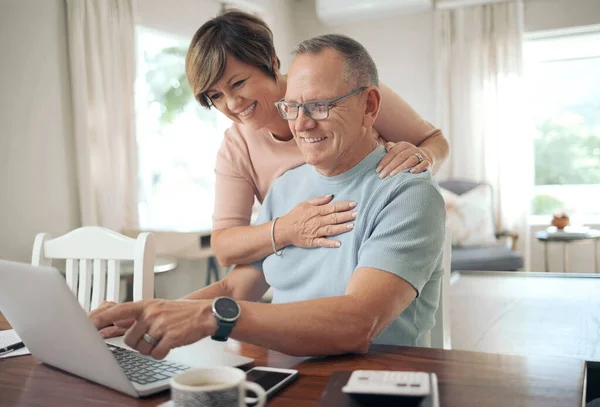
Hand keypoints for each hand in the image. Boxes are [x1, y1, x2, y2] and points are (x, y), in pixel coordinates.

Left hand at [90, 299, 215, 359]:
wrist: (207, 314)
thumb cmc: (182, 312)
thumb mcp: (159, 307)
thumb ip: (140, 314)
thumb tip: (118, 323)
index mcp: (146, 305)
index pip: (117, 311)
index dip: (100, 319)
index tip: (86, 325)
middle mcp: (151, 313)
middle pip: (130, 340)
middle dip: (140, 343)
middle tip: (154, 336)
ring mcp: (161, 324)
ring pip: (143, 349)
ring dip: (152, 348)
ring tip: (165, 337)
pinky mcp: (171, 336)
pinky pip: (156, 354)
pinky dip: (163, 353)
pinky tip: (171, 343)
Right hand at [277, 195, 357, 248]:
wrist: (283, 230)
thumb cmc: (294, 216)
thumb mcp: (304, 204)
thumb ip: (318, 200)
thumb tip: (330, 196)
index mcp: (315, 211)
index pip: (332, 207)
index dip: (343, 205)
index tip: (354, 203)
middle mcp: (316, 221)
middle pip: (334, 218)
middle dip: (346, 215)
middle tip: (357, 214)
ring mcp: (315, 232)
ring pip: (330, 229)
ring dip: (341, 228)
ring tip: (352, 225)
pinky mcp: (312, 241)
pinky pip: (322, 242)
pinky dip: (330, 243)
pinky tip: (339, 243)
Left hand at [376, 142, 430, 177]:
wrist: (428, 156)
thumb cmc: (408, 156)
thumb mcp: (399, 150)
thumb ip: (392, 149)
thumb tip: (386, 147)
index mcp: (404, 145)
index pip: (392, 152)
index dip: (384, 161)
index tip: (378, 170)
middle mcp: (412, 149)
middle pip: (400, 156)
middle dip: (390, 166)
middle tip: (382, 176)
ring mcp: (421, 155)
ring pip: (411, 160)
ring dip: (401, 167)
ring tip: (392, 175)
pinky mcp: (428, 162)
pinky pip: (424, 164)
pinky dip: (418, 167)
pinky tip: (411, 172)